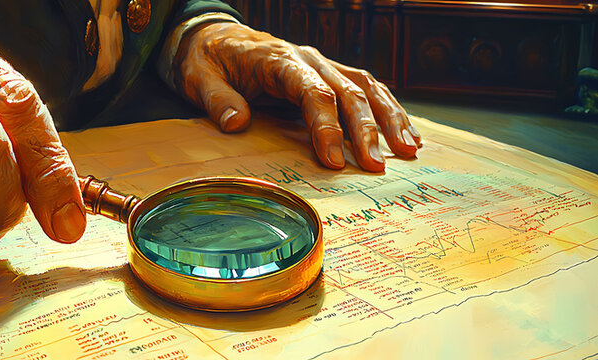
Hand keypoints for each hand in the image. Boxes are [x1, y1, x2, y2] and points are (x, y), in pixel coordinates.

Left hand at [175, 22, 421, 171]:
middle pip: (347, 92)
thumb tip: (236, 122)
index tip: (335, 161)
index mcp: (278, 59)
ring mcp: (321, 64)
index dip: (326, 127)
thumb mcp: (199, 77)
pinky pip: (366, 88)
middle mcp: (308, 59)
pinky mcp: (328, 73)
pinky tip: (407, 133)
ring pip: (366, 87)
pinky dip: (388, 109)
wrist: (213, 38)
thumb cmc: (207, 60)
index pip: (312, 92)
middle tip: (376, 167)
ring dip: (389, 119)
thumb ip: (217, 99)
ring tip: (409, 151)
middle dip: (366, 131)